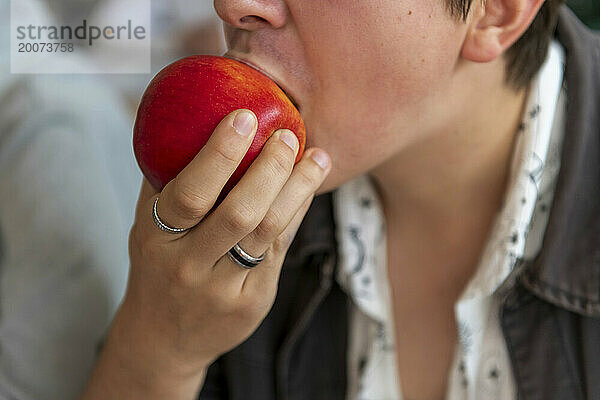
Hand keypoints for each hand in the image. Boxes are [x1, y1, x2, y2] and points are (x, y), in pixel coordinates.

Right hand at [114, 109, 330, 380]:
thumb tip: (184, 117)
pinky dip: (297, 212)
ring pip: (269, 232)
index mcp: (156, 239)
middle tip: (289, 135)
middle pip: (239, 214)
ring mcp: (223, 289)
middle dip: (270, 169)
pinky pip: (280, 249)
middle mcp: (188, 266)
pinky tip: (308, 187)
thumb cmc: (158, 265)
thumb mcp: (147, 225)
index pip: (189, 194)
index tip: (245, 117)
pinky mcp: (252, 303)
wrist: (163, 337)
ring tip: (318, 157)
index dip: (219, 154)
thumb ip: (165, 178)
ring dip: (298, 189)